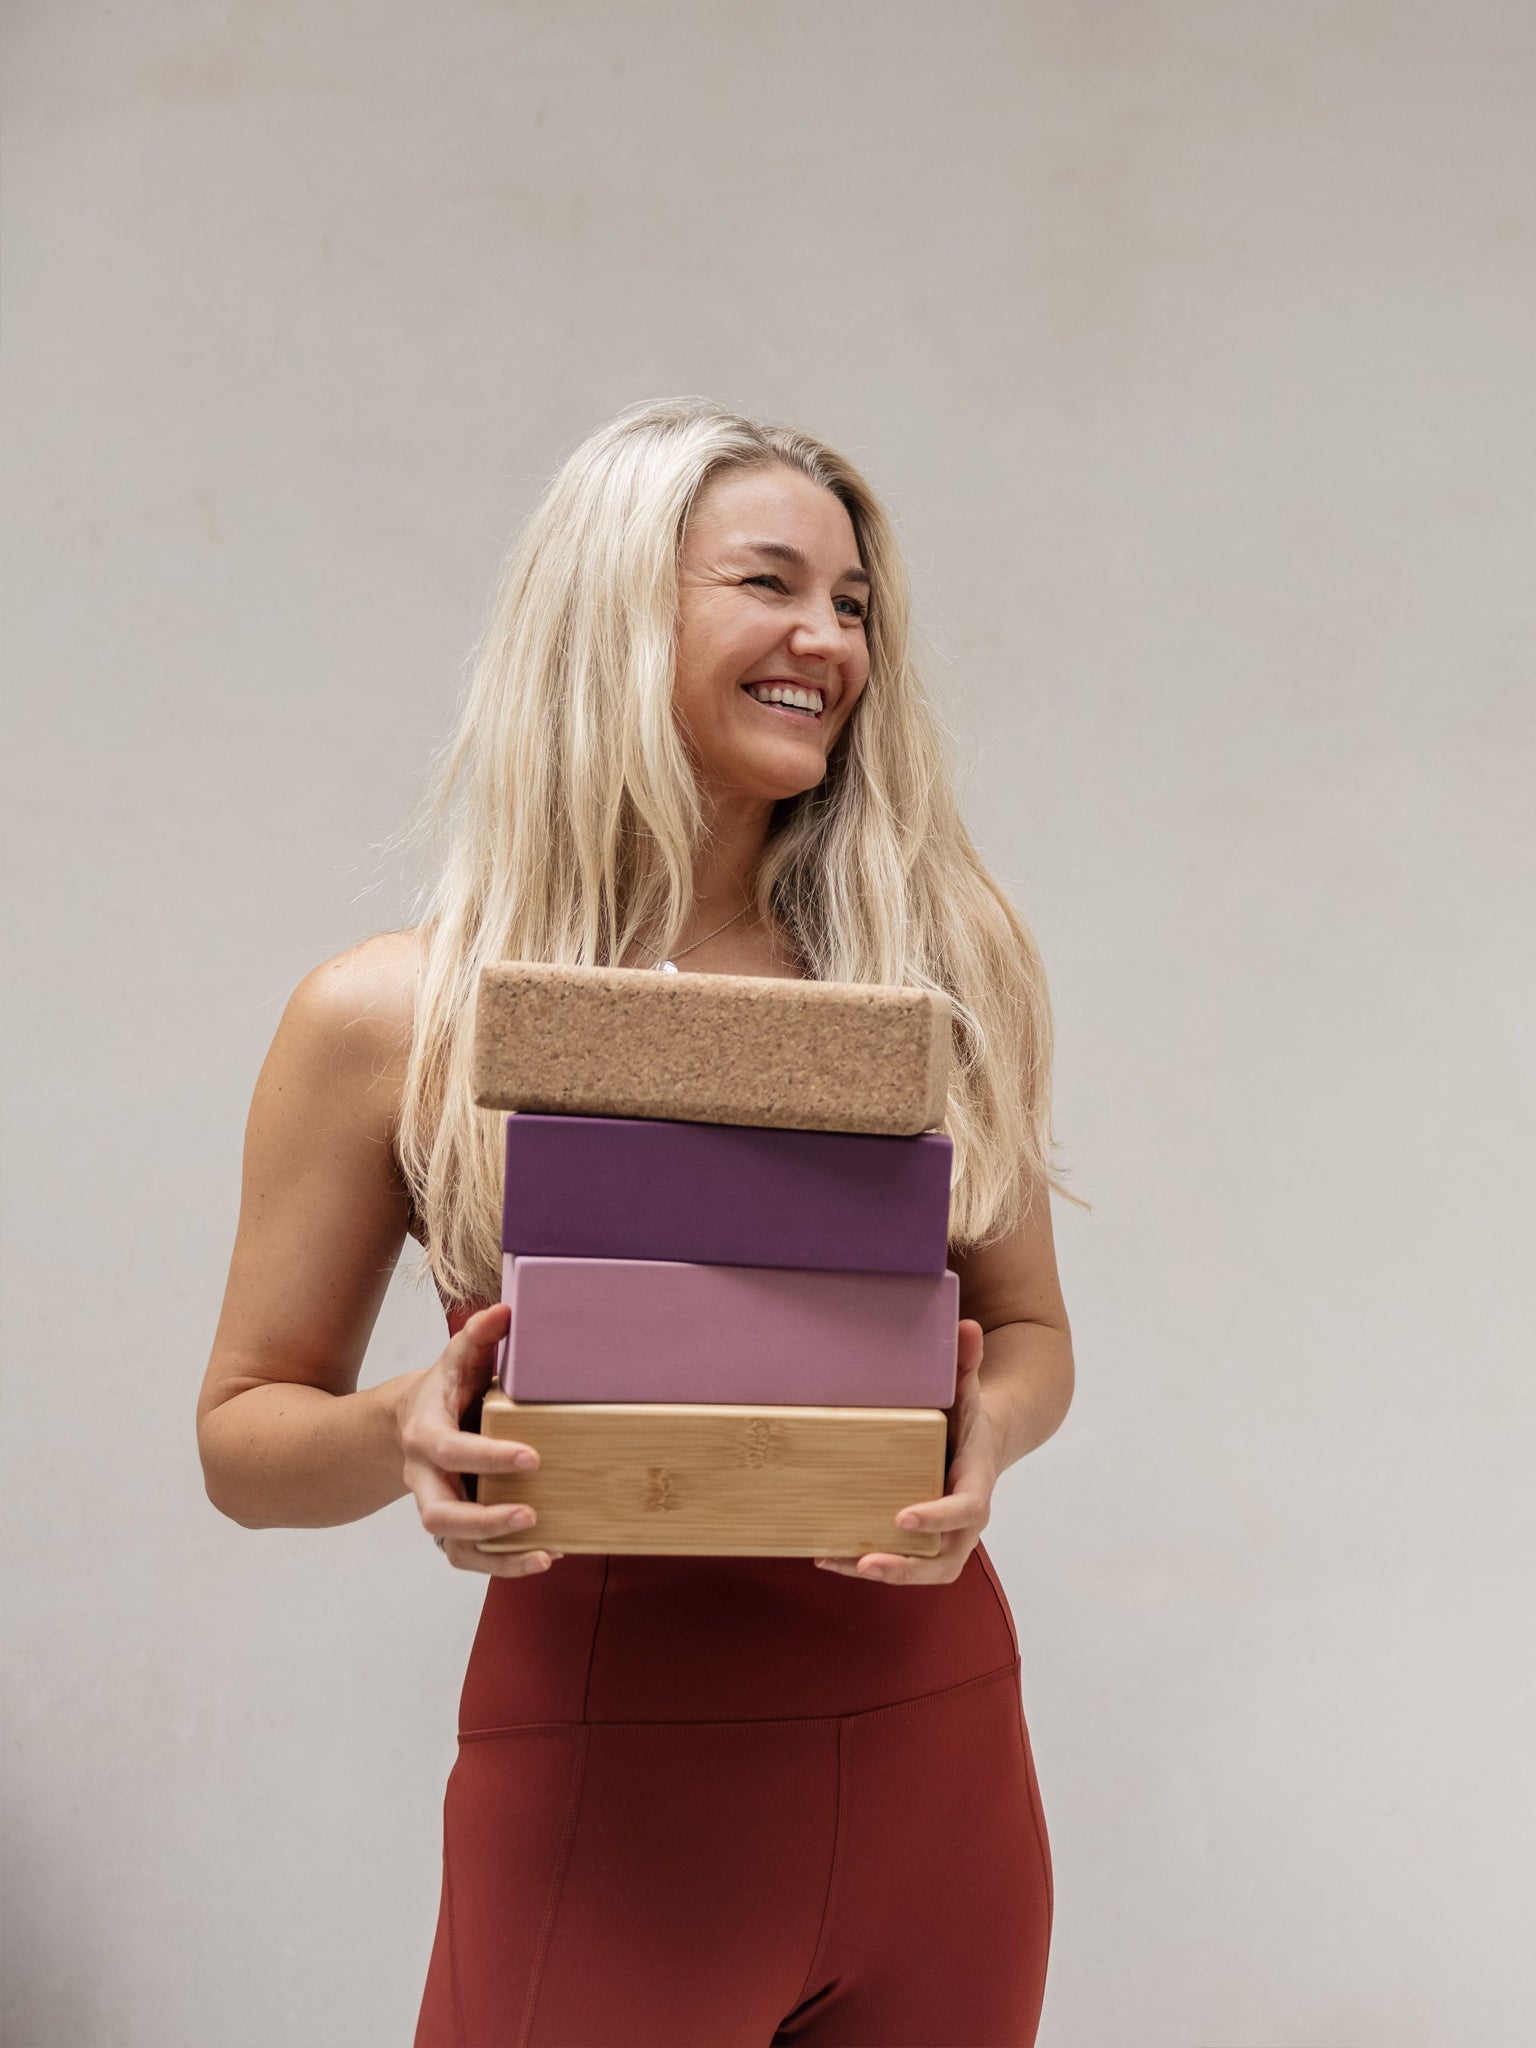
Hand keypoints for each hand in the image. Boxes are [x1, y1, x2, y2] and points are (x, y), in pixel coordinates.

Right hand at [397, 1302, 563, 1575]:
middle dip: (485, 1521)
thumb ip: (476, 1339)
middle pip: (439, 1515)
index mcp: (426, 1435)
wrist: (409, 1424)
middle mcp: (425, 1479)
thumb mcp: (456, 1362)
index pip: (452, 1451)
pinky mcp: (452, 1528)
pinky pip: (468, 1558)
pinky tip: (547, 1556)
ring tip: (545, 1553)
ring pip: (454, 1547)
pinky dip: (504, 1564)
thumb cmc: (445, 1391)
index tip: (532, 1456)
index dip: (489, 1457)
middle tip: (532, 1515)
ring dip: (497, 1557)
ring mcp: (436, 1507)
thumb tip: (505, 1310)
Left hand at [813, 1317, 997, 1585]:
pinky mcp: (924, 1541)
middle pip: (947, 1559)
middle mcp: (966, 1520)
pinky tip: (827, 1554)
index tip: (903, 1516)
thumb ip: (965, 1362)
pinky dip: (865, 1563)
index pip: (966, 1509)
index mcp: (977, 1482)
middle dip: (908, 1567)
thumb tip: (967, 1325)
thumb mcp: (968, 1388)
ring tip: (837, 1561)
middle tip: (868, 1562)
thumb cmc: (968, 1415)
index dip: (938, 1517)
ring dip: (883, 1573)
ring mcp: (946, 1535)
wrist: (983, 1440)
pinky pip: (903, 1563)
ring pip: (924, 1571)